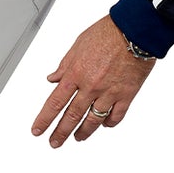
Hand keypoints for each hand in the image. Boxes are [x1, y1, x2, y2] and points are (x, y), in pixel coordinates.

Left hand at [32, 15, 155, 146]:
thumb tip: (52, 79)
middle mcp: (91, 86)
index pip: (55, 103)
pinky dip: (109, 123)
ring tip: (77, 138)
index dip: (44, 119)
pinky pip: (116, 116)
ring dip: (83, 132)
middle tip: (54, 142)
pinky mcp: (127, 94)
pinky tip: (104, 125)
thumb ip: (64, 65)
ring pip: (93, 120)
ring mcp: (109, 92)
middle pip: (71, 116)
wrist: (136, 29)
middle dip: (60, 132)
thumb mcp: (78, 45)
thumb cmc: (108, 32)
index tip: (38, 130)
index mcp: (75, 74)